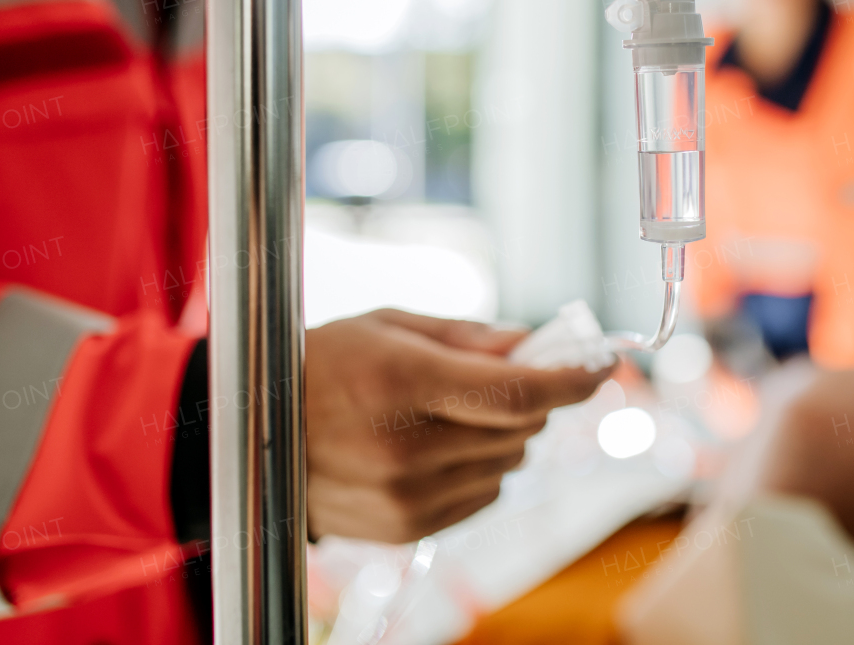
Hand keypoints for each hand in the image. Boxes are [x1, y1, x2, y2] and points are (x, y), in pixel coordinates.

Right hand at [305, 308, 611, 542]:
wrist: (251, 436)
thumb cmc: (322, 366)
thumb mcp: (389, 326)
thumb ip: (467, 337)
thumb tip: (533, 344)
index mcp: (404, 383)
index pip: (518, 393)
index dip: (572, 379)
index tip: (603, 365)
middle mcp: (408, 448)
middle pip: (521, 430)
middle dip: (534, 399)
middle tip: (517, 374)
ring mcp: (407, 497)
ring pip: (507, 465)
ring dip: (505, 436)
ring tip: (457, 411)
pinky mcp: (406, 527)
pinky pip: (482, 497)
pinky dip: (481, 468)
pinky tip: (440, 446)